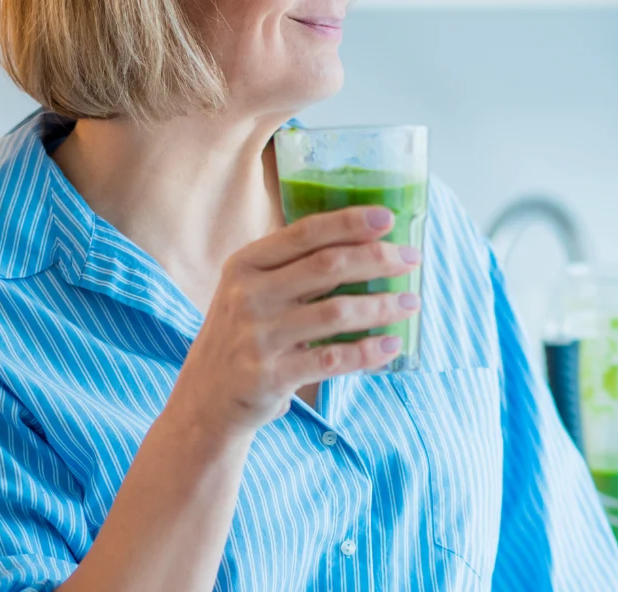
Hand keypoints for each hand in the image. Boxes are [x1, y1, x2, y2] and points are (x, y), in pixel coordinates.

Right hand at [170, 206, 421, 437]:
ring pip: (336, 312)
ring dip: (381, 306)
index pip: (304, 233)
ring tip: (410, 303)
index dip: (349, 223)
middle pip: (326, 266)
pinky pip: (332, 359)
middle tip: (411, 259)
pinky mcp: (270, 376)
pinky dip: (368, 352)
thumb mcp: (251, 292)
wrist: (205, 399)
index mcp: (245, 265)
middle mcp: (248, 296)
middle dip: (376, 259)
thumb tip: (363, 244)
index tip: (388, 218)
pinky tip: (391, 345)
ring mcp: (258, 337)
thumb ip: (292, 268)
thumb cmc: (242, 335)